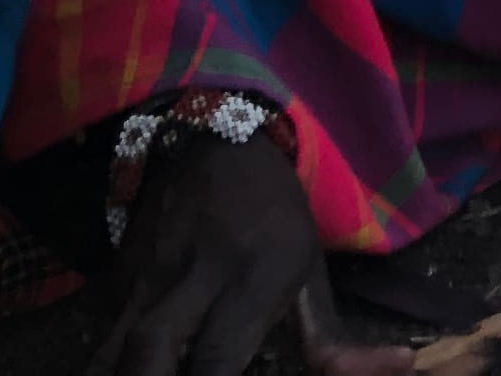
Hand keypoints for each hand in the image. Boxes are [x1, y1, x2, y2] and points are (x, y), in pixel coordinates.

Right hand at [97, 130, 408, 375]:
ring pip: (107, 355)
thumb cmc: (272, 219)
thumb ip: (334, 339)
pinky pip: (102, 342)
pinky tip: (133, 371)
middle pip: (146, 357)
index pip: (215, 361)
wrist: (211, 147)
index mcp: (250, 280)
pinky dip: (109, 369)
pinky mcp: (113, 284)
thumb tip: (398, 367)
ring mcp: (145, 283)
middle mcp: (191, 283)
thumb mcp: (311, 270)